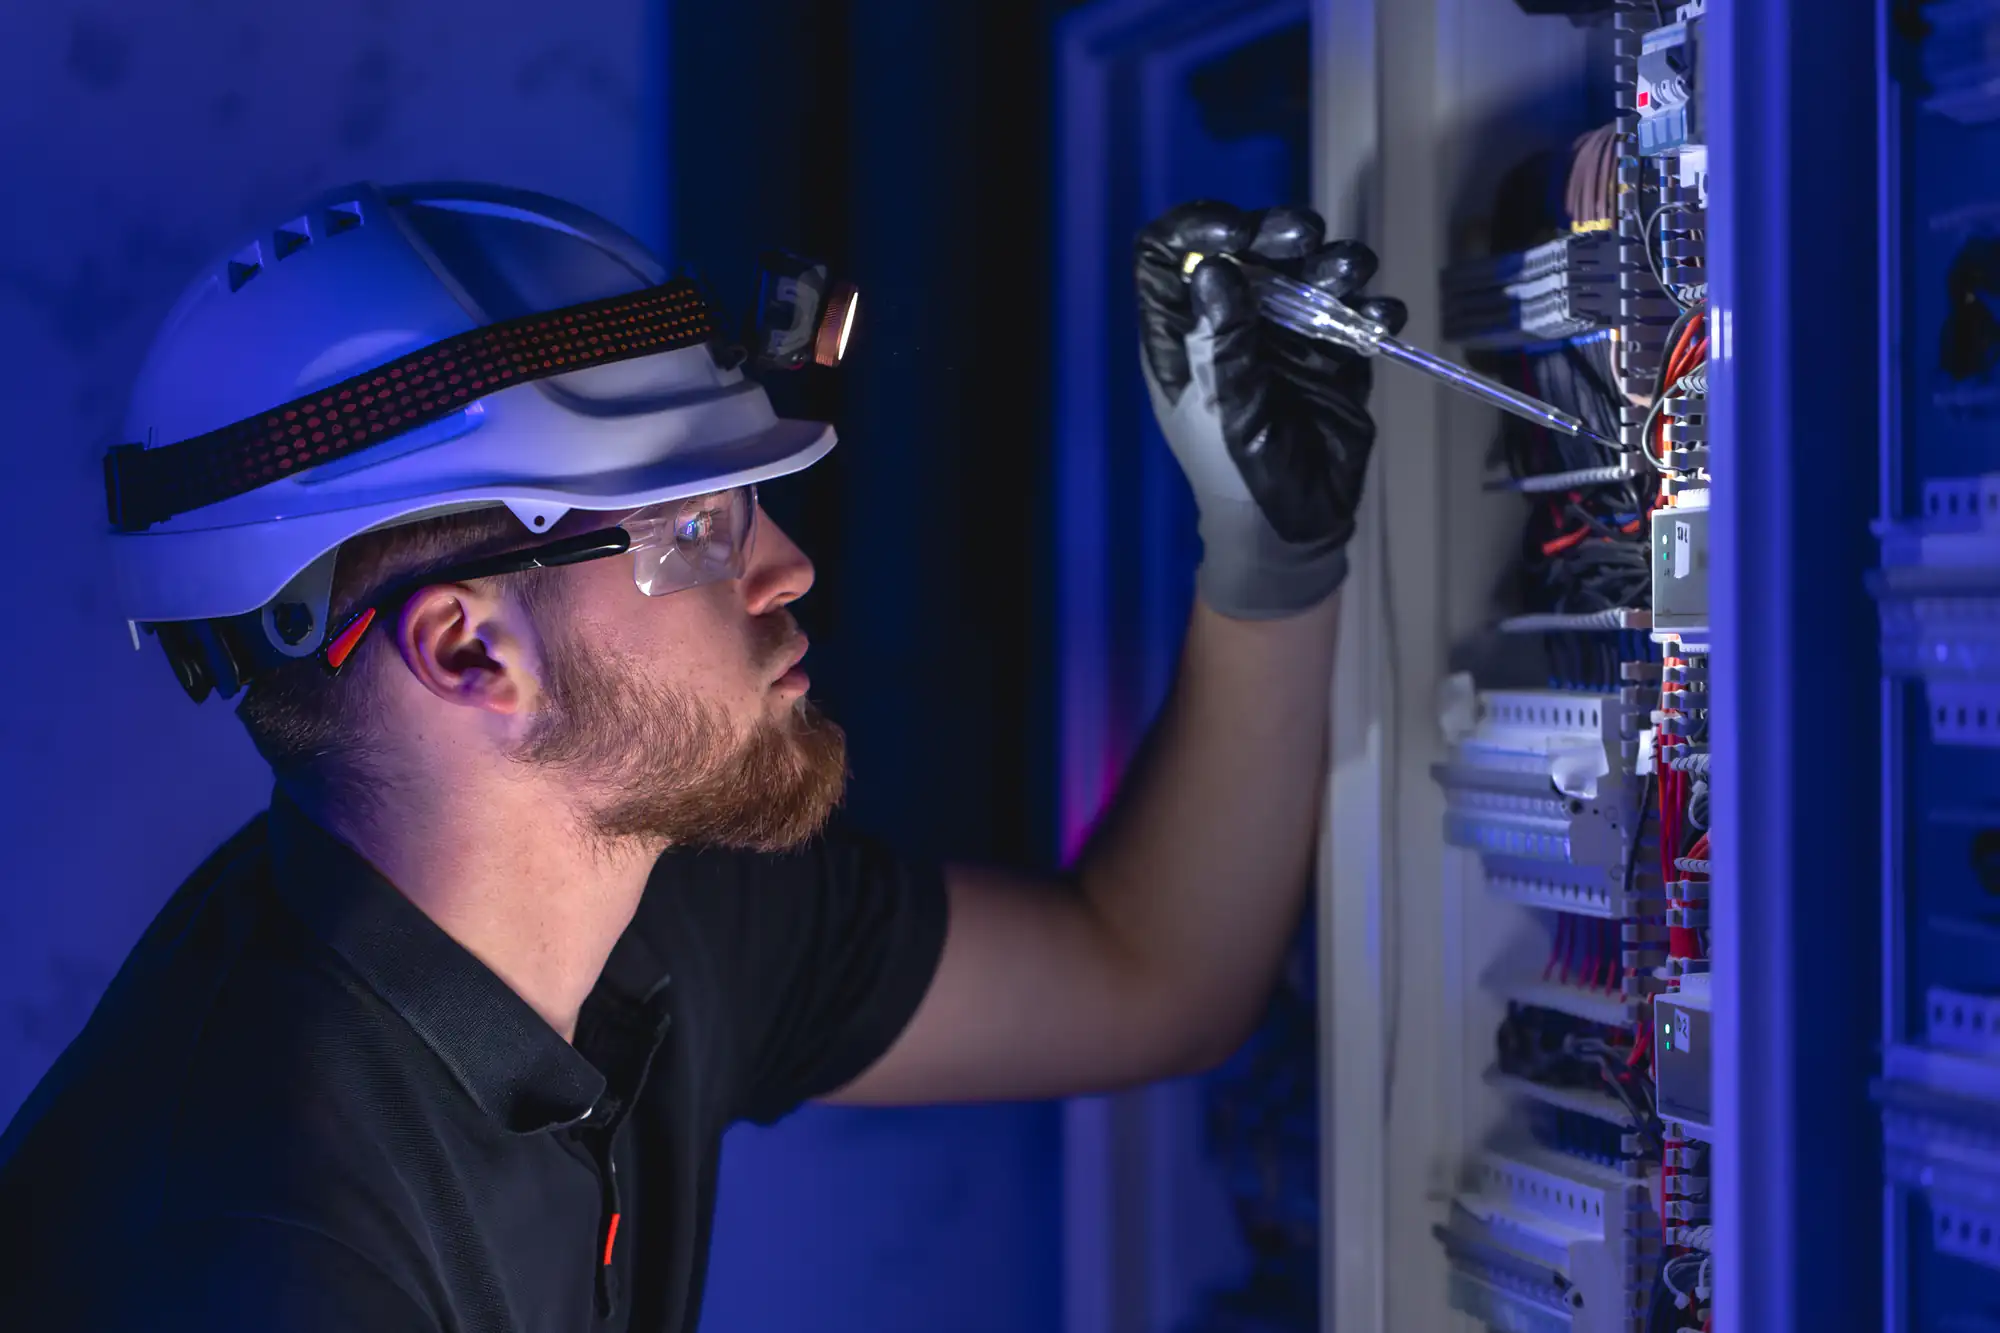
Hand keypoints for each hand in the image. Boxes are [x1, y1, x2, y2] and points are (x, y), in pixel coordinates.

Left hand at [1135, 201, 1405, 617]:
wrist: (1292, 526)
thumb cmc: (1237, 476)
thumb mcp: (1222, 411)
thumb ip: (1221, 344)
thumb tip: (1215, 271)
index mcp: (1182, 333)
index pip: (1168, 255)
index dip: (1195, 229)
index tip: (1236, 234)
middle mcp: (1230, 321)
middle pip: (1245, 248)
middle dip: (1275, 232)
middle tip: (1303, 236)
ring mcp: (1282, 331)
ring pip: (1302, 269)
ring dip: (1330, 261)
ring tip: (1351, 272)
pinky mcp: (1330, 350)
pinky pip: (1350, 310)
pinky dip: (1368, 306)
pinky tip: (1380, 316)